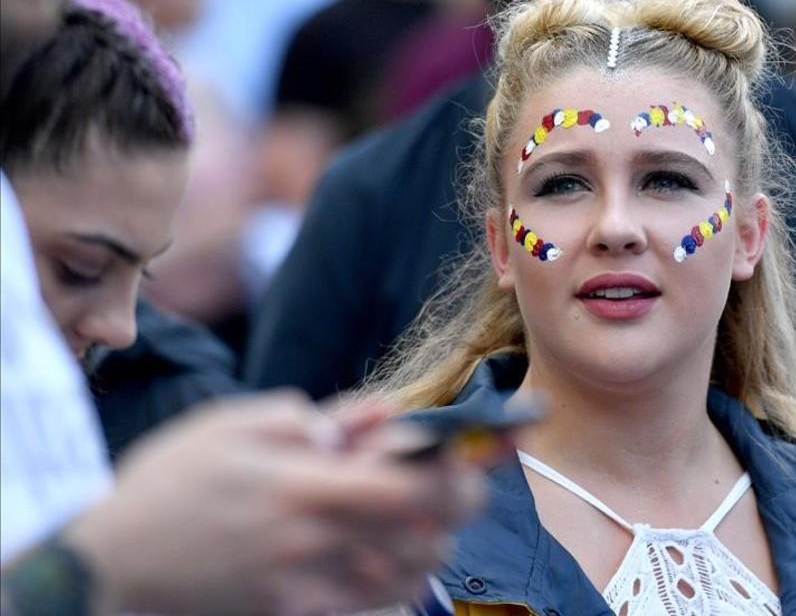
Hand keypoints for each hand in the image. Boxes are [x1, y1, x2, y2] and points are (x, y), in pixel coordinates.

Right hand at [63, 392, 484, 614]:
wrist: (111, 562)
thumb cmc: (171, 482)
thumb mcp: (233, 423)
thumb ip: (313, 416)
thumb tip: (381, 412)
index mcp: (300, 485)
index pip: (407, 486)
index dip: (454, 473)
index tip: (471, 456)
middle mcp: (310, 541)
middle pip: (421, 533)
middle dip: (458, 507)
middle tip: (462, 485)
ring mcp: (303, 585)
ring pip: (406, 575)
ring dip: (434, 543)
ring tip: (430, 517)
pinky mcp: (292, 614)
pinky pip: (369, 604)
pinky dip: (398, 580)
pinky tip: (396, 555)